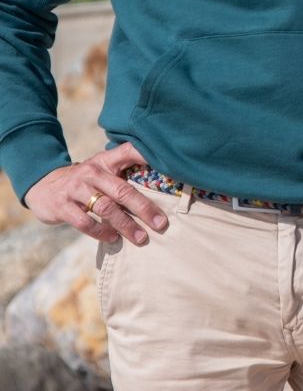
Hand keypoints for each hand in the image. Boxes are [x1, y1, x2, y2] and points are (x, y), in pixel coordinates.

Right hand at [24, 143, 167, 246]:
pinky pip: (85, 222)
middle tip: (161, 223)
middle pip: (122, 190)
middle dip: (144, 208)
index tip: (171, 165)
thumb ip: (123, 174)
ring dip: (126, 224)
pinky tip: (113, 238)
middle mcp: (92, 172)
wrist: (43, 186)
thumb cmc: (84, 181)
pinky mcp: (63, 206)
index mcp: (105, 161)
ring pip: (106, 208)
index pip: (129, 151)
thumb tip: (160, 187)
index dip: (148, 155)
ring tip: (141, 237)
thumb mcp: (101, 170)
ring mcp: (76, 188)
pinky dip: (101, 232)